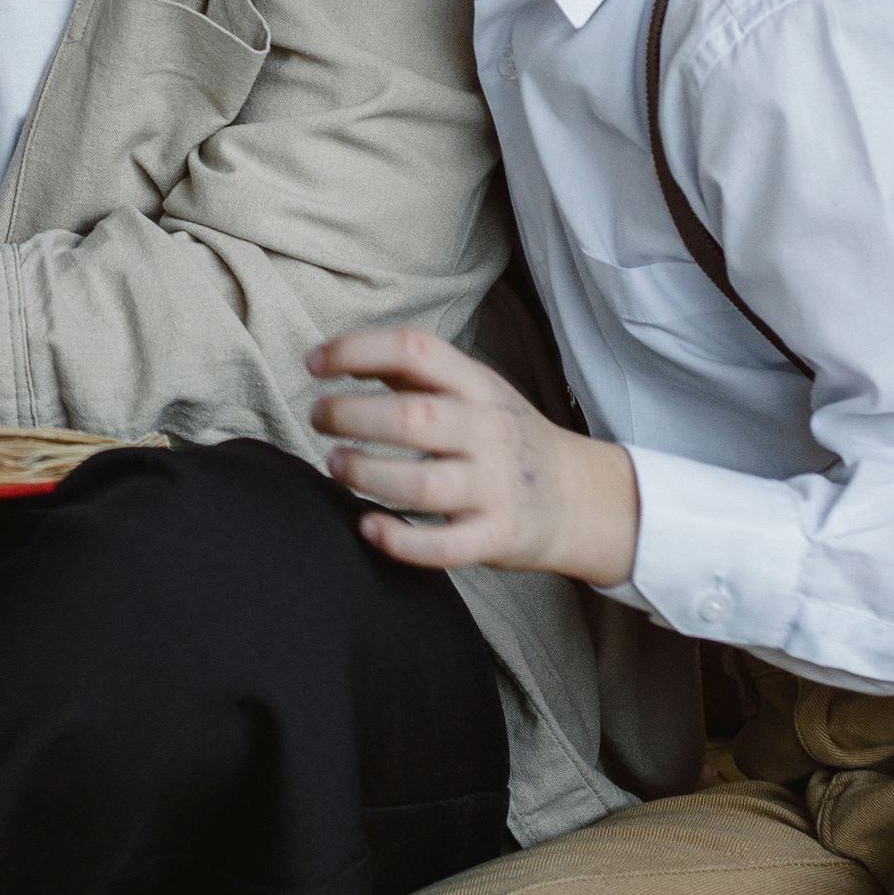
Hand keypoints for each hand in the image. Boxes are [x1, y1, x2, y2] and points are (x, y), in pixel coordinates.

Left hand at [307, 326, 639, 584]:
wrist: (578, 496)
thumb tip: (337, 355)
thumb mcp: (472, 390)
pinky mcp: (496, 536)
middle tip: (319, 418)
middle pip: (413, 417)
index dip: (356, 349)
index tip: (314, 364)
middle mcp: (487, 431)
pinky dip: (400, 541)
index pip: (414, 349)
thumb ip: (412, 374)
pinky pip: (444, 545)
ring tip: (335, 464)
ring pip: (423, 483)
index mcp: (477, 385)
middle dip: (352, 415)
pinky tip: (367, 526)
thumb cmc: (504, 437)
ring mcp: (495, 486)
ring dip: (367, 473)